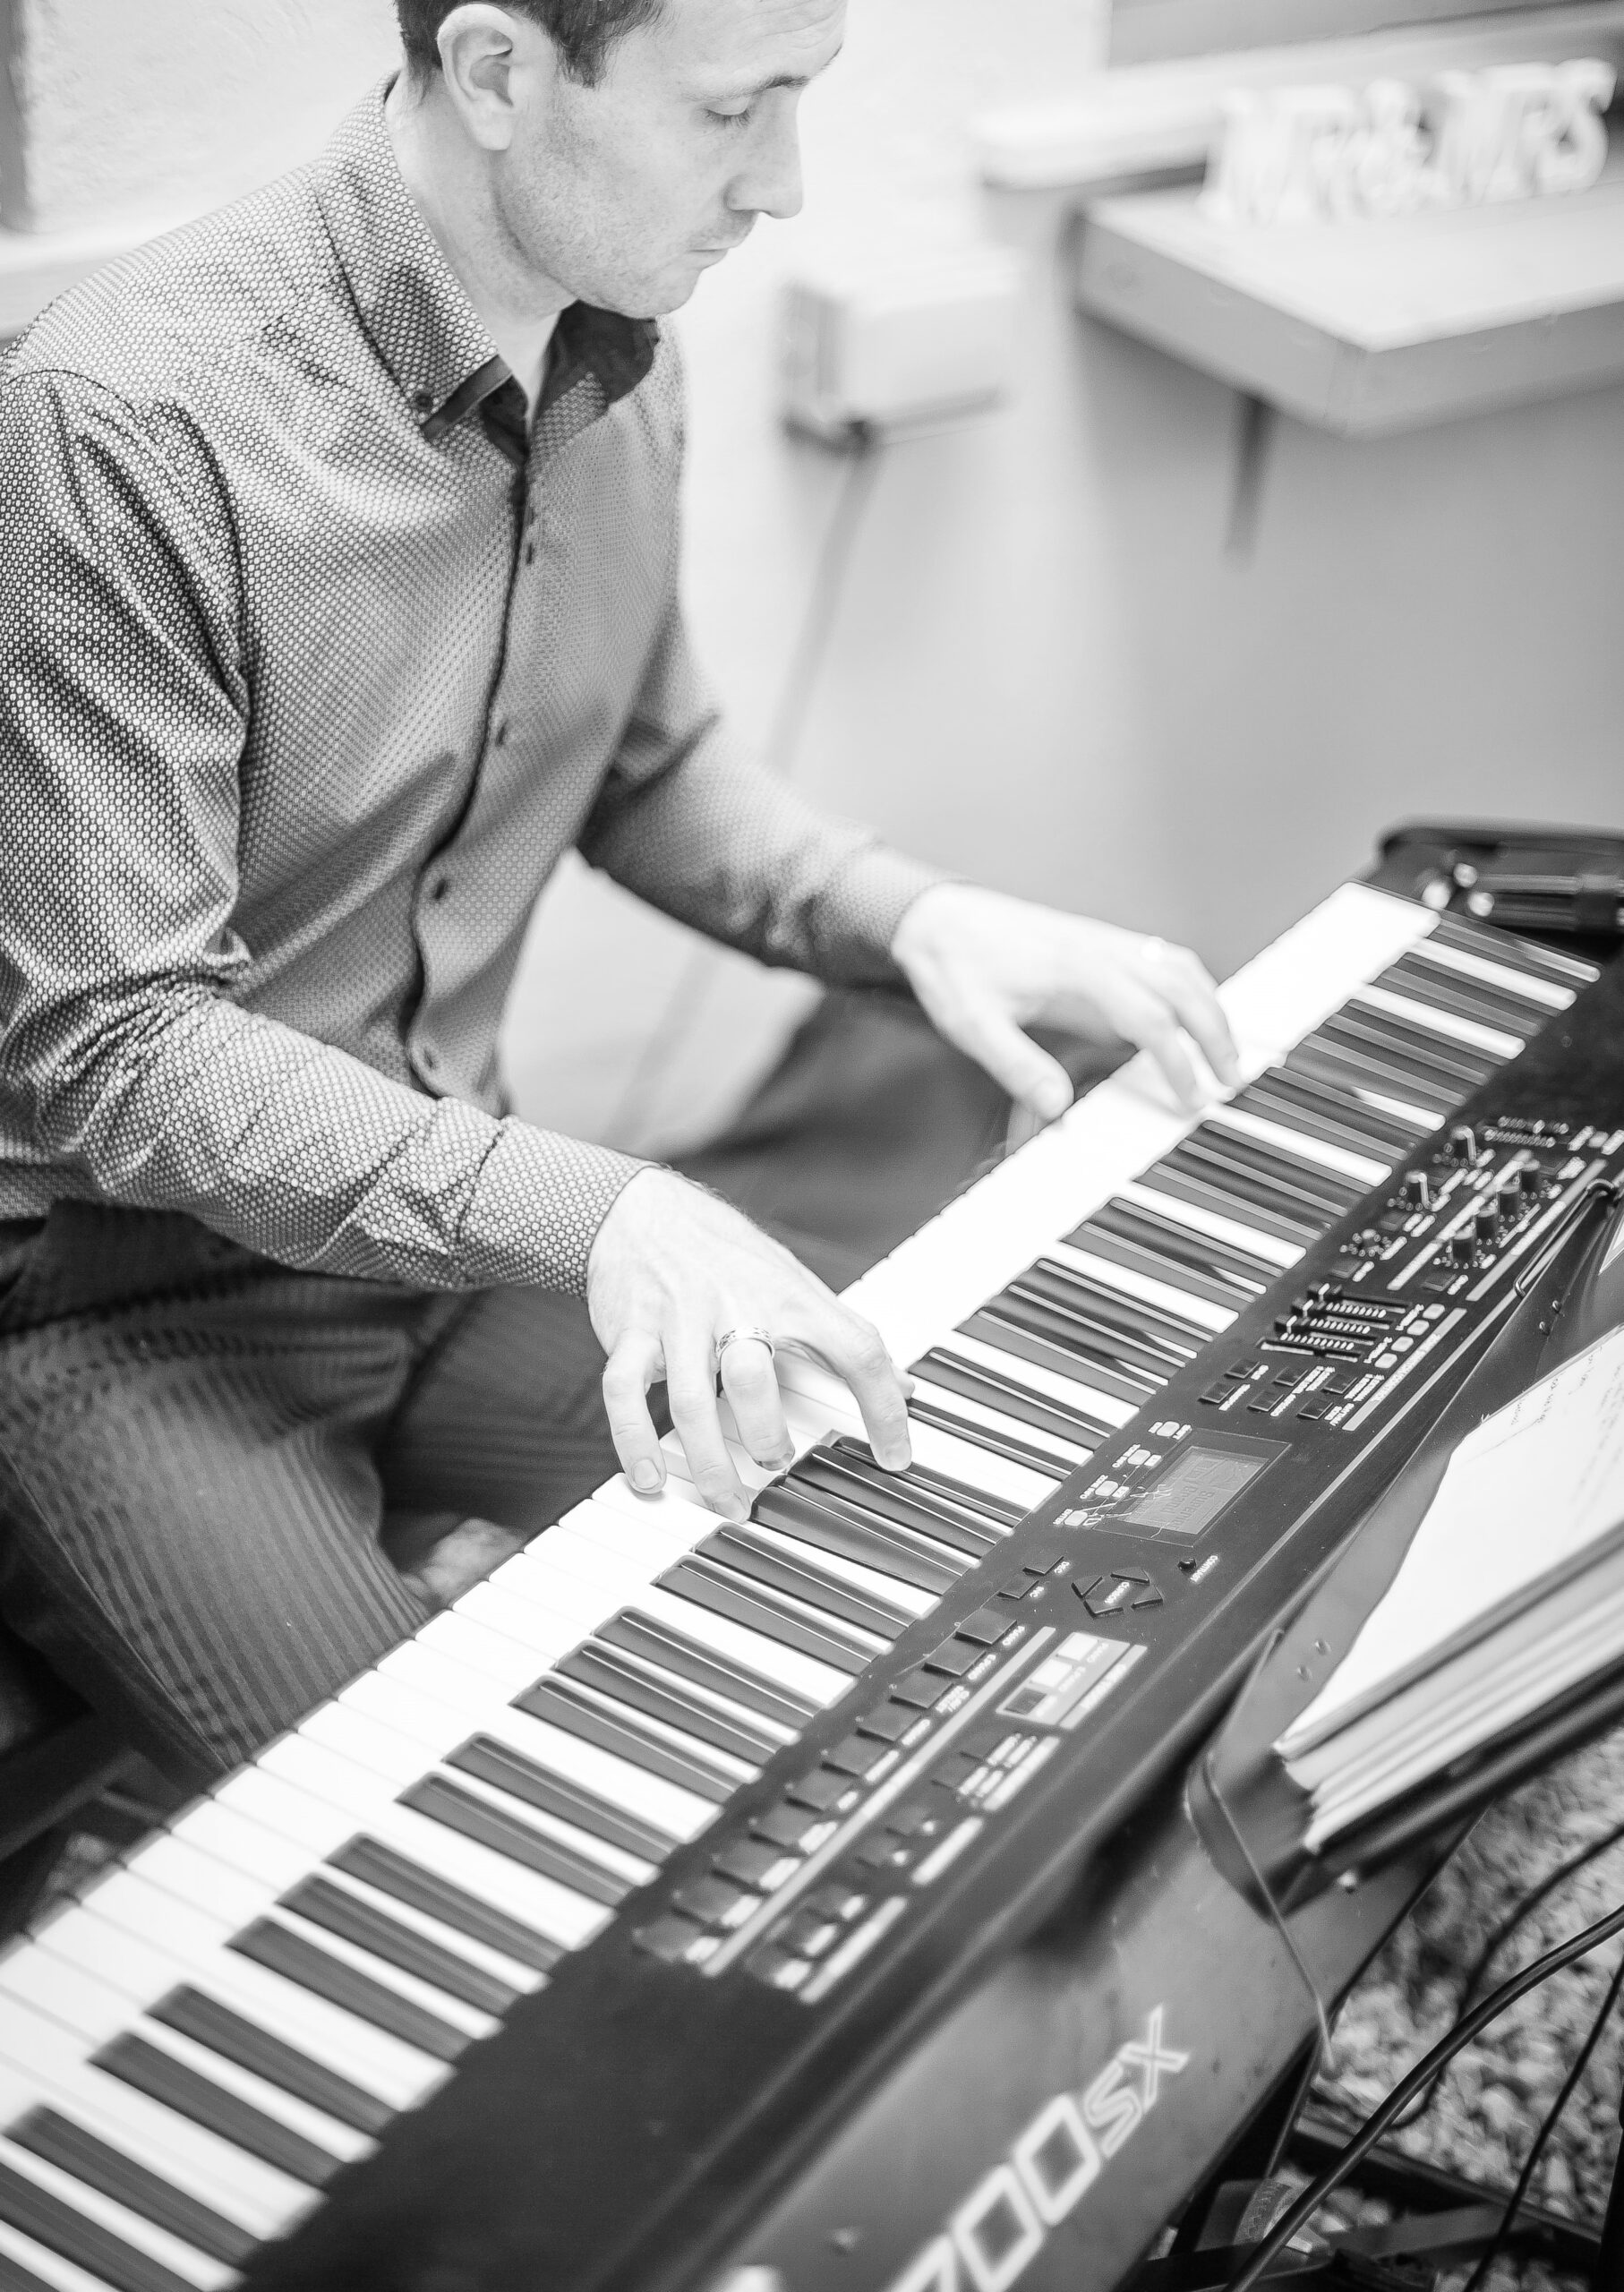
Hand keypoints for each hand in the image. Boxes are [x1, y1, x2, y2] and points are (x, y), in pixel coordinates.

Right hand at [586, 1168, 911, 1520]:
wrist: (641, 1211)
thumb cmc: (726, 1253)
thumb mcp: (794, 1281)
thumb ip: (844, 1333)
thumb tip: (903, 1384)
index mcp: (788, 1297)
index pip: (853, 1349)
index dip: (883, 1407)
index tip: (895, 1457)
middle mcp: (734, 1307)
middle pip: (753, 1378)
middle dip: (766, 1435)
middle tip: (776, 1463)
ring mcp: (679, 1321)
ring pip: (690, 1398)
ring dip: (708, 1460)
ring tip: (725, 1497)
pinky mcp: (630, 1333)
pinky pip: (624, 1393)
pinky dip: (635, 1442)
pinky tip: (650, 1477)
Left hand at [891, 883, 1241, 1120]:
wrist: (936, 918)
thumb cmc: (955, 968)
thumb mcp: (973, 1026)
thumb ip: (1018, 1067)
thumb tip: (1059, 1108)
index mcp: (1079, 970)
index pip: (1150, 1019)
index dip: (1177, 1061)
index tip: (1188, 1097)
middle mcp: (1101, 948)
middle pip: (1184, 987)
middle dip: (1216, 1033)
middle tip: (1229, 1078)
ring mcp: (1104, 940)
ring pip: (1180, 966)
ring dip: (1210, 1005)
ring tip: (1224, 1049)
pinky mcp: (1099, 940)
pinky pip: (1162, 956)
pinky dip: (1191, 983)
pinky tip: (1193, 1008)